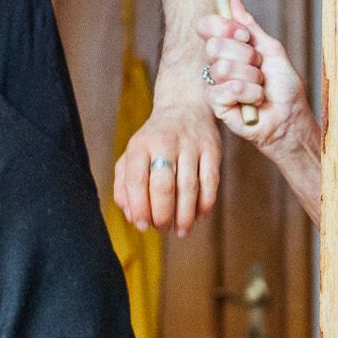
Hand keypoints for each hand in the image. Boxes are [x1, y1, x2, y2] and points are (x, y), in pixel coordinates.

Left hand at [115, 97, 222, 235]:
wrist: (185, 106)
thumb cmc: (154, 139)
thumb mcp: (132, 154)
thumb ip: (124, 185)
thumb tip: (131, 216)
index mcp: (141, 145)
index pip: (137, 180)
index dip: (139, 207)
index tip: (142, 226)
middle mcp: (165, 143)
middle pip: (164, 186)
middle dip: (163, 215)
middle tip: (162, 229)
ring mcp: (191, 145)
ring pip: (189, 188)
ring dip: (185, 216)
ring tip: (181, 230)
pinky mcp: (212, 150)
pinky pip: (211, 182)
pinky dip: (205, 204)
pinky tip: (199, 216)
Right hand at [197, 0, 311, 154]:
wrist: (291, 116)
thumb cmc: (283, 86)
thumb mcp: (271, 49)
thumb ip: (250, 26)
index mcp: (229, 48)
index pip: (208, 27)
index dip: (224, 27)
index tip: (244, 35)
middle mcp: (218, 64)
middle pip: (214, 46)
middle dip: (245, 55)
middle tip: (259, 66)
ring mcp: (215, 85)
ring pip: (223, 68)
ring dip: (251, 77)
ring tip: (260, 87)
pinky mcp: (217, 105)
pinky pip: (227, 90)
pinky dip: (250, 94)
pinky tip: (255, 102)